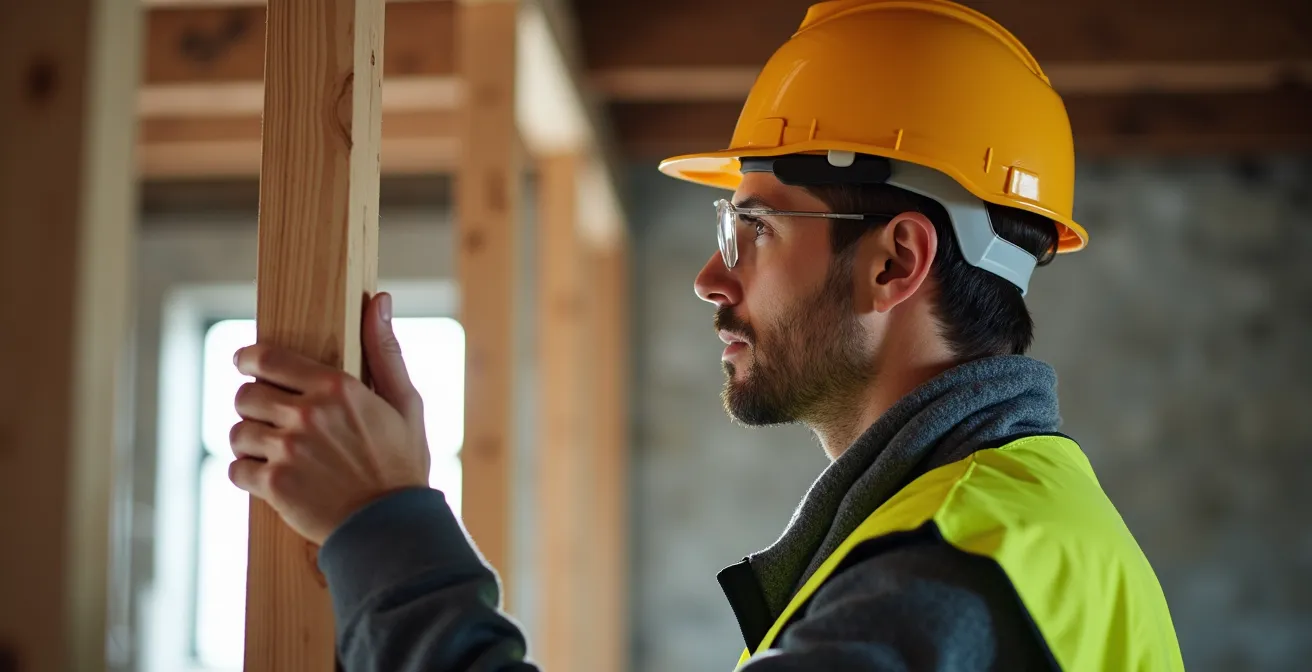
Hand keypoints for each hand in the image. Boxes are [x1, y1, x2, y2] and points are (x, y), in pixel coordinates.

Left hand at [228, 292, 430, 544]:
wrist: (393, 527)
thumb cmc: (401, 463)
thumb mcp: (405, 402)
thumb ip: (385, 350)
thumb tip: (379, 299)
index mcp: (337, 387)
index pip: (267, 359)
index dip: (248, 359)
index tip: (244, 363)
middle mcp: (308, 414)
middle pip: (245, 395)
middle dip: (253, 405)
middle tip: (268, 417)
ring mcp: (288, 450)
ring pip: (238, 432)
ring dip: (249, 441)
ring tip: (270, 450)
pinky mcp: (275, 485)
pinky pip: (237, 469)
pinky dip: (247, 473)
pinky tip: (269, 476)